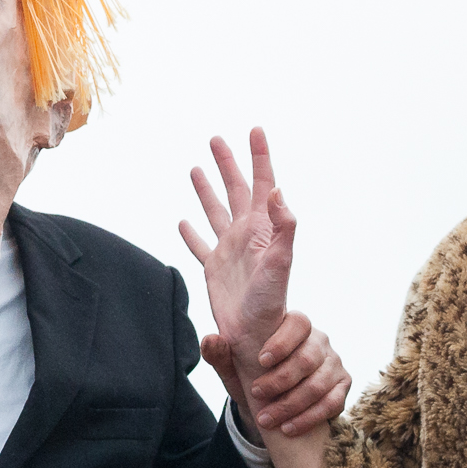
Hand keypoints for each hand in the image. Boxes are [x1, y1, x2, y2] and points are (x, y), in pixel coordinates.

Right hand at [179, 131, 296, 391]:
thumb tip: (278, 192)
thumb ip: (283, 227)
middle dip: (228, 164)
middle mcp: (247, 236)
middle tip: (216, 138)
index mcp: (263, 229)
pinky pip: (200, 246)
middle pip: (236, 191)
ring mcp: (229, 252)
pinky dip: (191, 233)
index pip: (264, 184)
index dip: (260, 157)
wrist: (256, 337)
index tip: (256, 130)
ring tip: (196, 168)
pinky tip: (182, 222)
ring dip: (206, 191)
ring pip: (215, 212)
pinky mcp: (214, 270)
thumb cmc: (271, 303)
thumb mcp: (280, 263)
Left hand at [200, 315, 350, 438]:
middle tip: (257, 394)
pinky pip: (332, 402)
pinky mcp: (343, 384)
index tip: (261, 361)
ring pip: (318, 384)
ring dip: (290, 405)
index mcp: (295, 325)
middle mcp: (320, 340)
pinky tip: (288, 428)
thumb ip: (221, 354)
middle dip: (280, 381)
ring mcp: (334, 362)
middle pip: (307, 358)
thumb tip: (210, 340)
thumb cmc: (252, 374)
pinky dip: (309, 418)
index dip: (282, 343)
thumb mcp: (233, 367)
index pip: (298, 324)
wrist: (270, 400)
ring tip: (267, 419)